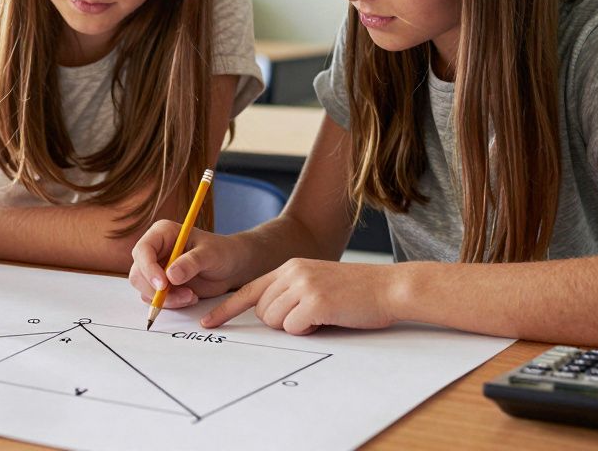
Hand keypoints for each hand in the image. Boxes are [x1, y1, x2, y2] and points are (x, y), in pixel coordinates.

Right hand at [128, 220, 247, 308]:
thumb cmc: (222, 252)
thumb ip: (191, 263)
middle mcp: (155, 251)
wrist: (231, 267)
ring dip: (167, 299)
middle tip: (183, 296)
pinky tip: (190, 297)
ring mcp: (157, 269)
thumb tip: (171, 276)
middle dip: (156, 290)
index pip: (143, 250)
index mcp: (162, 234)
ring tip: (191, 296)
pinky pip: (156, 300)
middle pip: (138, 273)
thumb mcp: (210, 254)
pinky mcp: (162, 286)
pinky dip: (171, 304)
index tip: (163, 285)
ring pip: (145, 290)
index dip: (148, 268)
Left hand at [202, 259, 399, 334]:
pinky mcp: (316, 301)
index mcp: (290, 266)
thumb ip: (291, 292)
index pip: (249, 289)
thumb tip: (269, 315)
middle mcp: (292, 272)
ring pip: (274, 321)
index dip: (226, 308)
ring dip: (295, 327)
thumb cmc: (356, 292)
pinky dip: (309, 331)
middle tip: (309, 316)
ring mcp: (303, 285)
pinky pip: (294, 328)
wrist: (389, 287)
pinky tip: (328, 318)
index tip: (208, 322)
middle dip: (280, 322)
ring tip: (322, 315)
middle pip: (261, 311)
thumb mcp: (317, 282)